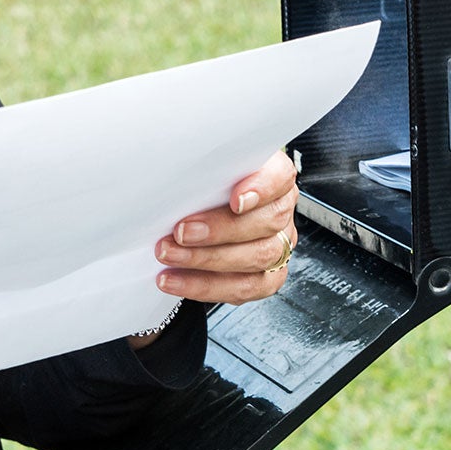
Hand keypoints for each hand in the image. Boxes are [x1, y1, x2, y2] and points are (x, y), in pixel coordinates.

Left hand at [153, 149, 298, 306]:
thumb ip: (205, 162)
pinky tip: (177, 280)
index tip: (235, 199)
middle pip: (266, 222)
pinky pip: (244, 288)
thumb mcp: (208, 161)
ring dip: (206, 261)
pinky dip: (206, 286)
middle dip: (219, 231)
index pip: (280, 177)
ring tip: (170, 255)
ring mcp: (277, 245)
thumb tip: (176, 165)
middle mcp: (280, 210)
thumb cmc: (208, 180)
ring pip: (257, 258)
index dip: (261, 188)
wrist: (203, 206)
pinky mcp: (265, 276)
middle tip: (181, 232)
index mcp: (273, 175)